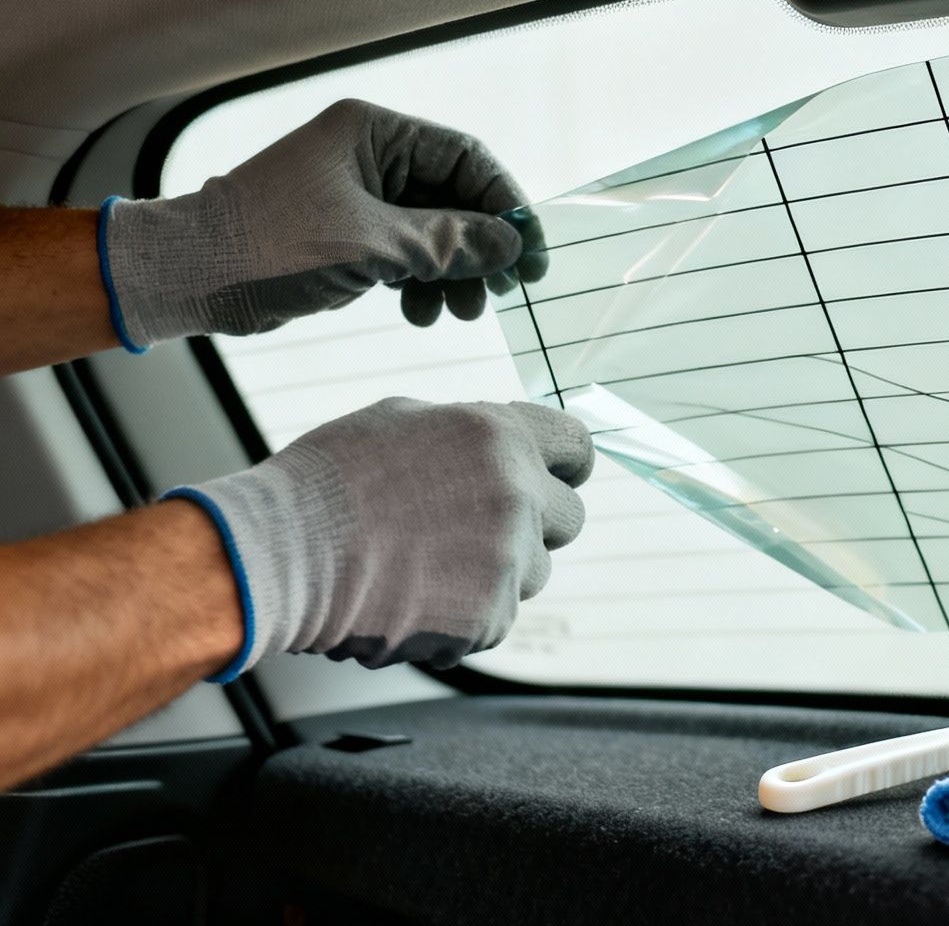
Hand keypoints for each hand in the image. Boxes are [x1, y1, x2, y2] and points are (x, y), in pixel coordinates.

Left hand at [101, 99, 547, 347]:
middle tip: (501, 291)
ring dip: (452, 273)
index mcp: (374, 133)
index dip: (505, 205)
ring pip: (433, 230)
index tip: (528, 253)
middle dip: (479, 248)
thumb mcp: (373, 244)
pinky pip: (405, 252)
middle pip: (454, 197)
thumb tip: (511, 247)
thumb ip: (449, 242)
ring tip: (458, 312)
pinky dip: (421, 281)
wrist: (190, 276)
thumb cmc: (270, 244)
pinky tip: (420, 312)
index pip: (466, 158)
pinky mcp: (346, 233)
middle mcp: (370, 155)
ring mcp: (358, 195)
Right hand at [168, 398, 594, 675]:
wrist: (280, 553)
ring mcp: (507, 561)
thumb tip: (501, 448)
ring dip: (495, 572)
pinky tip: (410, 598)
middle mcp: (517, 496)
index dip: (564, 464)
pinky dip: (462, 615)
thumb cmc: (328, 481)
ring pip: (533, 573)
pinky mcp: (487, 618)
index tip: (553, 476)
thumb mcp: (402, 420)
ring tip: (426, 565)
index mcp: (500, 437)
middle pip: (569, 517)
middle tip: (476, 529)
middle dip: (535, 524)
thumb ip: (470, 434)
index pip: (578, 446)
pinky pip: (494, 618)